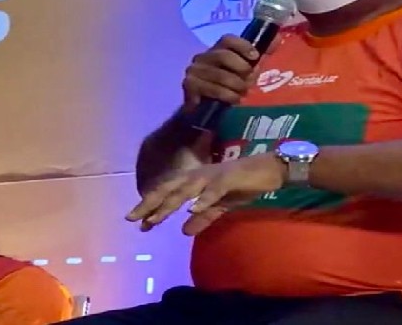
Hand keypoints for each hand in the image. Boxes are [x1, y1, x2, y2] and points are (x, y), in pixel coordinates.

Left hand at [126, 153, 285, 235]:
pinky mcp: (229, 178)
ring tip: (155, 218)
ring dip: (170, 203)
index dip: (152, 205)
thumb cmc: (243, 185)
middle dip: (151, 202)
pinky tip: (193, 209)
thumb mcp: (220, 206)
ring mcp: (213, 175)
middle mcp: (199, 175)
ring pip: (186, 189)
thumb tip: (183, 231)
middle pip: (170, 188)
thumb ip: (203, 218)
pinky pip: (214, 190)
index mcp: (196, 180)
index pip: (168, 191)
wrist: (269, 170)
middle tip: (132, 218)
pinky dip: (203, 199)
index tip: (136, 221)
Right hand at [183, 35, 258, 109]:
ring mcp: (194, 70)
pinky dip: (228, 95)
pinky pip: (213, 89)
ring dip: (236, 85)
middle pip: (223, 55)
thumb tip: (278, 37)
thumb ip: (260, 55)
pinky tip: (234, 100)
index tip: (255, 57)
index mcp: (217, 50)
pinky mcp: (189, 85)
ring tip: (243, 93)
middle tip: (250, 81)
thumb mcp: (246, 72)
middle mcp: (203, 57)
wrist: (207, 112)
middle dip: (241, 68)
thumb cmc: (229, 88)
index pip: (227, 39)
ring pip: (220, 74)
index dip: (243, 46)